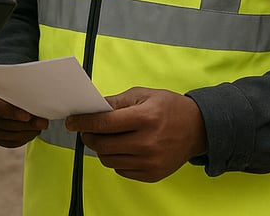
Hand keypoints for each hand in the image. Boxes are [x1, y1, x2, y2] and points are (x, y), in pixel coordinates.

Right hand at [0, 82, 48, 147]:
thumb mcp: (0, 75)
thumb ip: (12, 80)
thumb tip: (35, 84)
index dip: (12, 113)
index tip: (28, 116)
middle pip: (1, 124)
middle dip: (25, 125)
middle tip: (42, 123)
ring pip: (3, 135)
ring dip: (24, 134)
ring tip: (38, 129)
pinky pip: (3, 141)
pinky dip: (18, 140)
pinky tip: (28, 135)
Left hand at [65, 87, 205, 182]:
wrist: (198, 129)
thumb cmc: (169, 108)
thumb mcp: (144, 95)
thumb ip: (116, 102)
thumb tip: (91, 109)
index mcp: (145, 117)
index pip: (104, 123)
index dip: (83, 122)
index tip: (72, 122)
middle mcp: (148, 142)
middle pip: (103, 144)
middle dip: (89, 137)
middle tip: (88, 131)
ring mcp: (150, 161)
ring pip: (109, 160)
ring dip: (102, 149)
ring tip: (108, 139)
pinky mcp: (152, 175)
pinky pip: (121, 170)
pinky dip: (116, 160)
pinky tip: (124, 148)